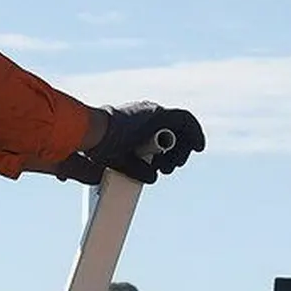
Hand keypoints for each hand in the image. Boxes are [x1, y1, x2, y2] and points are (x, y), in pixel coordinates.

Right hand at [52, 103, 205, 185]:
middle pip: (169, 134)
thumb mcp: (112, 163)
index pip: (155, 136)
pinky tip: (199, 147)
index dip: (163, 153)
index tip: (160, 168)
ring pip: (178, 130)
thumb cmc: (92, 148)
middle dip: (172, 154)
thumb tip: (129, 178)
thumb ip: (123, 169)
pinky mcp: (159, 113)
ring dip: (182, 149)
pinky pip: (186, 121)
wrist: (92, 136)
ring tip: (175, 165)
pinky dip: (195, 133)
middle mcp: (142, 115)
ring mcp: (151, 112)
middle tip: (167, 169)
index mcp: (129, 124)